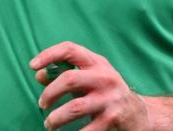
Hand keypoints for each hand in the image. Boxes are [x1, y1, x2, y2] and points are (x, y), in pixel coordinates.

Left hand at [31, 42, 172, 130]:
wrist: (139, 114)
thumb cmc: (106, 93)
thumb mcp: (89, 78)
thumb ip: (66, 74)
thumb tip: (40, 75)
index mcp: (96, 63)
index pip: (70, 50)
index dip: (49, 54)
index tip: (33, 66)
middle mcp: (104, 77)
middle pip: (69, 80)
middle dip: (50, 93)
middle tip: (41, 104)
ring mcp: (109, 98)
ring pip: (75, 108)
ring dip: (56, 118)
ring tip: (49, 124)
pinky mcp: (112, 119)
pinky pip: (86, 129)